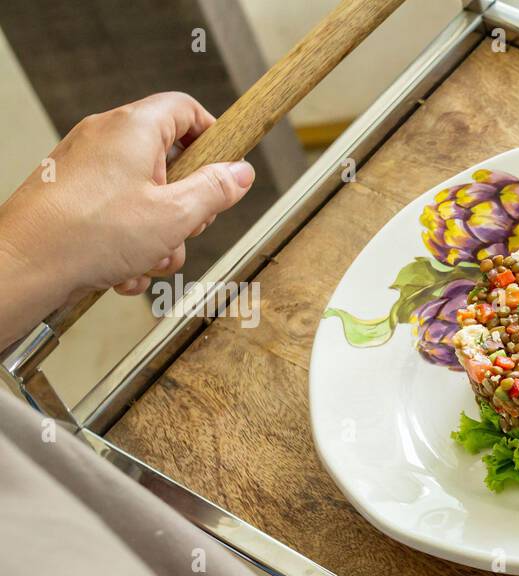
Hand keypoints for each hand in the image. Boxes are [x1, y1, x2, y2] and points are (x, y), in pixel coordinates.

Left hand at [0, 92, 254, 348]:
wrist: (25, 263)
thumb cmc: (91, 233)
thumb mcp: (175, 215)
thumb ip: (215, 191)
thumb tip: (241, 173)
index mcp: (133, 129)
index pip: (185, 109)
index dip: (213, 137)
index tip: (225, 169)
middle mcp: (106, 139)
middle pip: (169, 162)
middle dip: (185, 206)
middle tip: (185, 230)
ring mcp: (86, 166)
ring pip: (146, 196)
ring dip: (159, 235)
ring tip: (149, 259)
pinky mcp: (73, 194)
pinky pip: (118, 213)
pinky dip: (129, 243)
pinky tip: (124, 271)